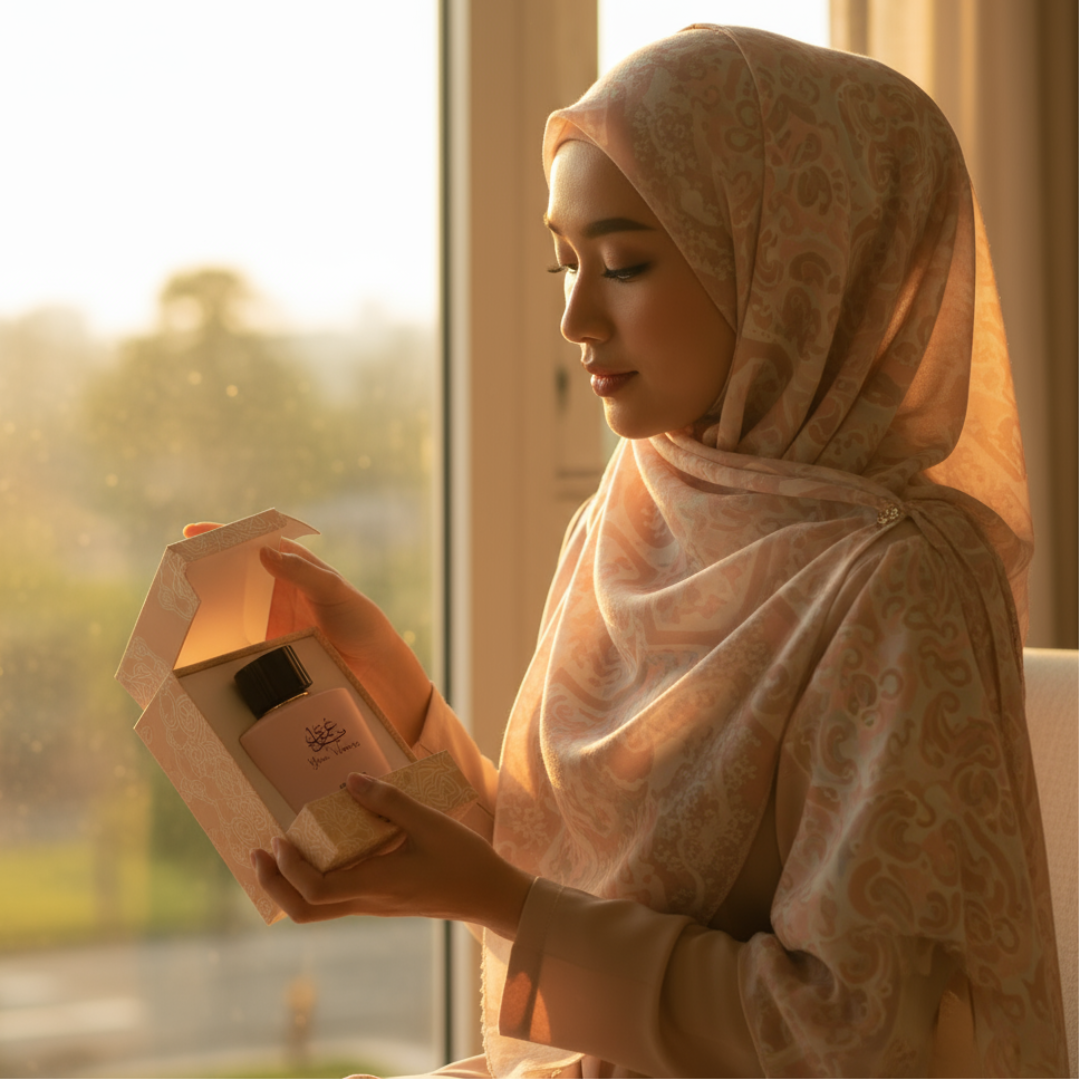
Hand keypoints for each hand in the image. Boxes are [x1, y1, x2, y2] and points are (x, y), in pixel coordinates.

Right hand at [183, 522, 431, 744]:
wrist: (375, 670)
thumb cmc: (362, 622)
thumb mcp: (336, 592)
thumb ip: (302, 572)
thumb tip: (264, 552)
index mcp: (294, 566)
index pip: (255, 542)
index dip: (224, 534)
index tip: (192, 530)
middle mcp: (277, 589)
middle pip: (235, 572)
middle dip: (206, 568)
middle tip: (173, 569)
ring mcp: (269, 618)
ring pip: (231, 604)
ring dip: (206, 602)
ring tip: (174, 601)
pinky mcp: (267, 647)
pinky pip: (237, 637)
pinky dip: (216, 636)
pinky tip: (195, 639)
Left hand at [252, 774, 533, 939]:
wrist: (489, 895)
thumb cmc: (463, 859)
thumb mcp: (430, 822)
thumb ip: (390, 802)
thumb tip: (351, 781)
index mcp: (377, 885)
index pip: (316, 890)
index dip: (289, 869)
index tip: (280, 838)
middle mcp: (368, 901)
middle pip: (305, 911)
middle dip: (275, 884)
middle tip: (261, 852)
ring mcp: (374, 904)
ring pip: (318, 909)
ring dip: (291, 884)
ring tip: (281, 852)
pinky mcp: (382, 899)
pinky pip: (336, 898)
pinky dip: (315, 880)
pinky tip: (321, 852)